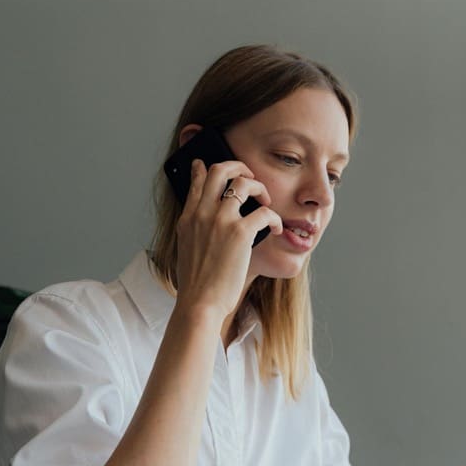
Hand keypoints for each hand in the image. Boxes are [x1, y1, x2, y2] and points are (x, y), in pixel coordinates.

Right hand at [173, 159, 282, 320]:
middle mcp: (202, 213)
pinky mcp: (240, 233)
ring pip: (243, 183)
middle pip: (220, 170)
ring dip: (260, 187)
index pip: (197, 181)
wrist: (199, 303)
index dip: (204, 168)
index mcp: (188, 218)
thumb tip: (209, 221)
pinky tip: (277, 229)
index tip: (207, 163)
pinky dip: (275, 218)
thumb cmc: (197, 284)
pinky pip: (264, 212)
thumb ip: (196, 230)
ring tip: (266, 201)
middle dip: (239, 167)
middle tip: (250, 177)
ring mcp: (220, 221)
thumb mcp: (187, 249)